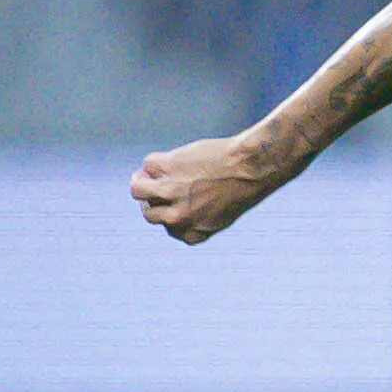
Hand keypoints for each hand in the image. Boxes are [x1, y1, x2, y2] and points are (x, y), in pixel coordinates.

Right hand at [131, 135, 285, 244]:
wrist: (254, 166)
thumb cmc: (243, 187)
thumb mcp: (222, 213)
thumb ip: (197, 217)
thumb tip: (168, 206)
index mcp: (193, 233)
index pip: (168, 228)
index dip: (172, 212)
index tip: (183, 200)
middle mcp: (178, 218)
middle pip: (149, 213)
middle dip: (157, 199)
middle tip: (169, 184)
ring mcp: (170, 193)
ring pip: (137, 190)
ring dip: (145, 179)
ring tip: (157, 172)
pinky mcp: (167, 168)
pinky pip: (148, 164)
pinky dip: (159, 160)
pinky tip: (175, 158)